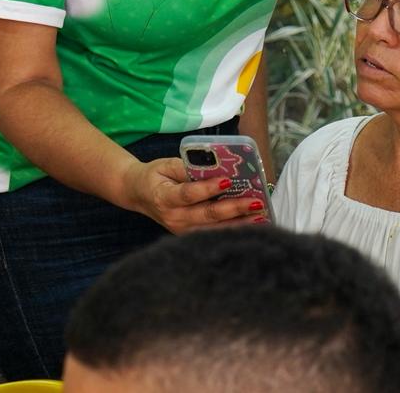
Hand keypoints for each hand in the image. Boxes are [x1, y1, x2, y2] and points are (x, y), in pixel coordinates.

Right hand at [120, 158, 267, 233]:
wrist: (139, 194)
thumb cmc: (156, 176)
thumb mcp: (165, 165)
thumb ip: (187, 166)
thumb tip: (214, 165)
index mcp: (164, 197)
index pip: (188, 194)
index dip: (207, 189)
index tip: (227, 180)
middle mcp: (174, 218)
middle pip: (207, 215)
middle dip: (234, 209)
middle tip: (256, 202)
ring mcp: (181, 230)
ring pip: (213, 229)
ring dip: (239, 223)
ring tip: (261, 215)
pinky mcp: (189, 235)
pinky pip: (213, 234)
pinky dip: (233, 229)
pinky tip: (252, 223)